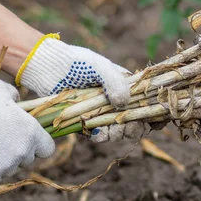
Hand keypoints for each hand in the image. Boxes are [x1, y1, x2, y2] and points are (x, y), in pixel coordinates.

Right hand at [0, 79, 54, 183]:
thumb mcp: (2, 90)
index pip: (47, 149)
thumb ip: (15, 97)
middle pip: (27, 159)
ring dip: (3, 162)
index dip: (38, 145)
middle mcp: (23, 151)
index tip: (28, 142)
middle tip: (1, 141)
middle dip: (18, 152)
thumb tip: (18, 101)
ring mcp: (6, 165)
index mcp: (32, 132)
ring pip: (10, 169)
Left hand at [18, 35, 143, 142]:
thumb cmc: (78, 63)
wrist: (49, 68)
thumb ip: (115, 83)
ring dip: (118, 134)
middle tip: (126, 126)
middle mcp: (116, 100)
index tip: (150, 121)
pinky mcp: (87, 121)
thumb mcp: (100, 67)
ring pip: (119, 130)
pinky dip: (101, 136)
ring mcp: (102, 112)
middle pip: (135, 120)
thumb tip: (123, 104)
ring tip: (111, 131)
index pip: (146, 103)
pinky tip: (97, 134)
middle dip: (134, 127)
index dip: (151, 113)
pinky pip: (99, 134)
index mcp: (126, 86)